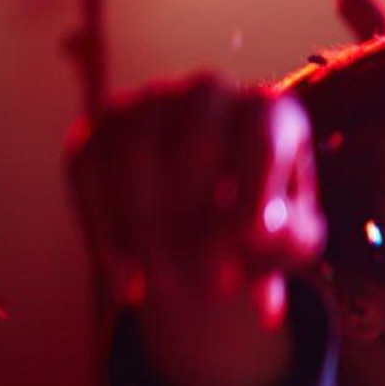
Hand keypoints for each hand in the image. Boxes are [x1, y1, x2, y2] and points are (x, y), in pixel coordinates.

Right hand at [70, 75, 322, 312]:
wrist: (206, 231)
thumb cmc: (263, 230)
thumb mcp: (292, 242)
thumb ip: (292, 238)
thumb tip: (263, 232)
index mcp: (269, 112)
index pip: (263, 136)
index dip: (256, 184)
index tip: (252, 237)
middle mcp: (208, 95)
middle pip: (197, 139)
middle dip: (199, 214)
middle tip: (207, 281)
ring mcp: (147, 106)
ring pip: (136, 152)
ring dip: (149, 226)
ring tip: (166, 290)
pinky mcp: (97, 131)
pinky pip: (92, 171)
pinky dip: (108, 228)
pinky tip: (127, 279)